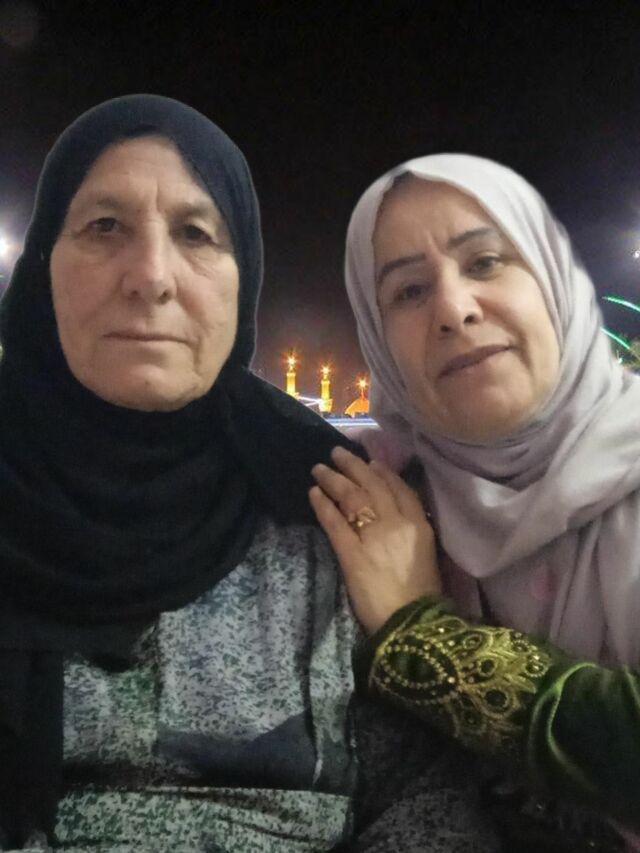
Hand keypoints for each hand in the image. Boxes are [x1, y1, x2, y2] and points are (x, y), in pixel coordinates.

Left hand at [309, 446, 441, 634]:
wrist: (413, 627)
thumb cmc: (422, 597)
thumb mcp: (426, 555)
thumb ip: (411, 532)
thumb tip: (393, 518)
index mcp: (420, 525)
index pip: (400, 489)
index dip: (383, 473)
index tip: (370, 462)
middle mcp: (398, 523)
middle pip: (372, 485)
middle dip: (353, 466)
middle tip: (336, 453)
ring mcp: (374, 536)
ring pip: (352, 497)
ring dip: (333, 479)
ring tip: (319, 468)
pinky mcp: (352, 554)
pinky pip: (334, 522)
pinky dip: (322, 505)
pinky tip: (313, 494)